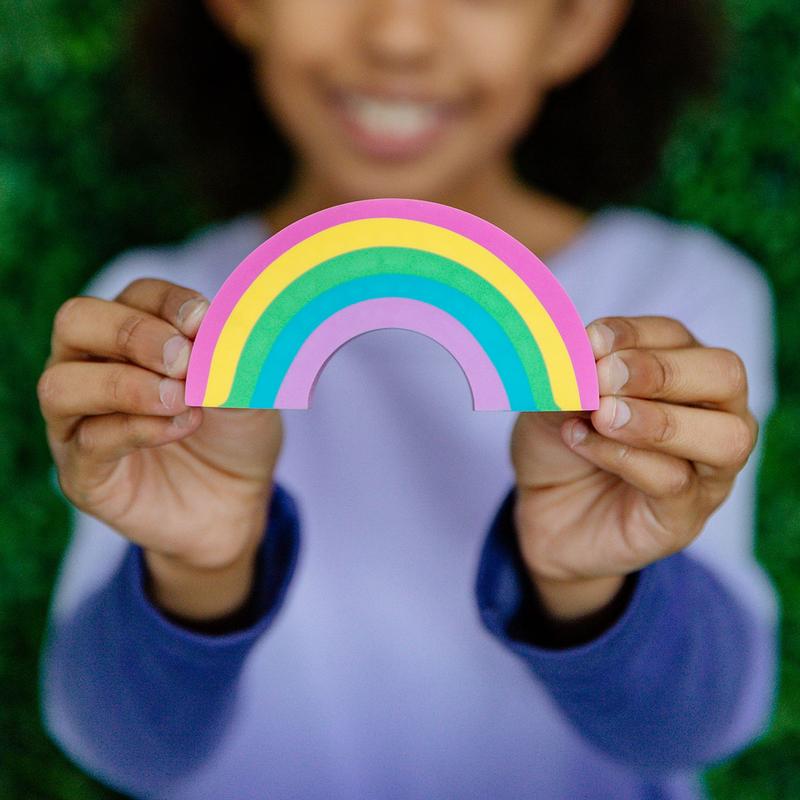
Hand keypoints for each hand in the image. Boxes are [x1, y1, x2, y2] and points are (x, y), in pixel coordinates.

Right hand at [39, 279, 283, 619]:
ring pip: (63, 384)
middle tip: (183, 359)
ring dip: (126, 385)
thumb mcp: (250, 392)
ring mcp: (79, 421)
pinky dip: (137, 430)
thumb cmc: (235, 435)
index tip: (204, 321)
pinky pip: (88, 442)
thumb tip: (216, 330)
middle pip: (77, 322)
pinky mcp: (82, 472)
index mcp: (136, 336)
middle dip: (131, 333)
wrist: (238, 504)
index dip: (169, 302)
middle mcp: (94, 368)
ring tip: (180, 399)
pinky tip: (182, 427)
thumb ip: (232, 361)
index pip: (136, 295)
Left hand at [510, 316, 757, 620]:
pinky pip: (676, 483)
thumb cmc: (558, 446)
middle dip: (660, 372)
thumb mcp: (550, 402)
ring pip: (723, 436)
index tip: (589, 342)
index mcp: (678, 371)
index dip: (633, 334)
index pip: (675, 337)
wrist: (542, 513)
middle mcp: (709, 415)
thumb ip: (568, 378)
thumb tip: (578, 357)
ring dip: (657, 420)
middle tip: (604, 378)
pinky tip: (583, 444)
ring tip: (602, 416)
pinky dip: (625, 457)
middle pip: (724, 376)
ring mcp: (706, 470)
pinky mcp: (685, 516)